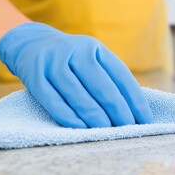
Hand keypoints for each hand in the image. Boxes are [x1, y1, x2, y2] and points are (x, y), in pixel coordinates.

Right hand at [0, 22, 152, 127]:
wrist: (29, 43)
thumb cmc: (69, 60)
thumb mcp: (90, 59)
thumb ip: (108, 78)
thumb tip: (133, 111)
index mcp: (95, 48)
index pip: (121, 76)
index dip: (135, 100)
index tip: (145, 119)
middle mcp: (76, 51)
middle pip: (102, 87)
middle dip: (118, 111)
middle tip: (128, 129)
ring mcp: (53, 62)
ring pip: (79, 95)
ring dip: (95, 117)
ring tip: (108, 132)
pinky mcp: (34, 76)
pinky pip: (54, 101)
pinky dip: (69, 117)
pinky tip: (82, 128)